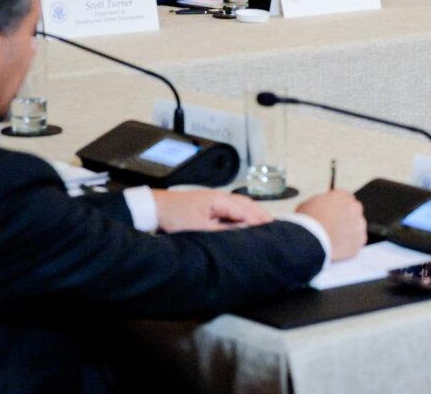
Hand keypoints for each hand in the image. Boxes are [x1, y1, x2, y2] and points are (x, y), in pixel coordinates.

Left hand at [152, 189, 272, 232]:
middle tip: (275, 226)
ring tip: (266, 222)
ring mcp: (216, 199)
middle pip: (247, 204)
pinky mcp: (211, 204)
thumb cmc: (174, 216)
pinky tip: (247, 218)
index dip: (257, 221)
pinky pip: (234, 207)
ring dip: (254, 212)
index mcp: (219, 200)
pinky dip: (245, 212)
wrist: (155, 208)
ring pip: (241, 204)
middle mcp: (220, 197)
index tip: (269, 230)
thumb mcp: (198, 227)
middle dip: (261, 214)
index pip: (244, 210)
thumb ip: (222, 230)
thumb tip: (242, 232)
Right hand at [295, 190, 366, 260]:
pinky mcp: (359, 241)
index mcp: (343, 196)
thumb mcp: (309, 204)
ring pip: (357, 228)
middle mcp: (355, 208)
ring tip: (334, 239)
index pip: (345, 198)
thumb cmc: (308, 222)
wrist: (311, 239)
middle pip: (353, 212)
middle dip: (345, 218)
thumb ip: (320, 203)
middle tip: (334, 226)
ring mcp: (359, 225)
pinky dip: (349, 246)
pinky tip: (338, 247)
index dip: (338, 207)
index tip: (334, 212)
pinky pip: (356, 243)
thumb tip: (320, 208)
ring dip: (348, 232)